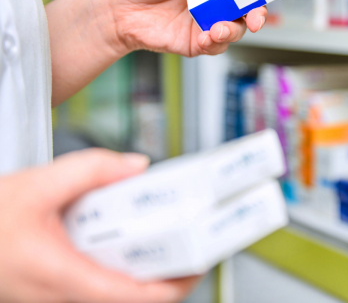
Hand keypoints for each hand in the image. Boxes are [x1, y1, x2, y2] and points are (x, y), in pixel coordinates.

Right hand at [0, 149, 199, 302]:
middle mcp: (63, 296)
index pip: (138, 296)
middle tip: (191, 245)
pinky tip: (126, 240)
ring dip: (146, 272)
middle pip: (134, 298)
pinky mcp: (55, 288)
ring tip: (166, 239)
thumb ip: (92, 170)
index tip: (199, 263)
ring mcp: (58, 296)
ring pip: (117, 294)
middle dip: (169, 274)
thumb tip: (136, 167)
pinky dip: (122, 267)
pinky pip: (99, 286)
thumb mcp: (38, 184)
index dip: (177, 283)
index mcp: (64, 277)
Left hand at [105, 0, 267, 56]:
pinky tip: (203, 36)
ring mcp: (206, 21)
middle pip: (249, 8)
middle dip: (257, 15)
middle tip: (254, 18)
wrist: (116, 7)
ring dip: (233, 31)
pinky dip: (214, 43)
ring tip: (217, 28)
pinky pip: (216, 47)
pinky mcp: (196, 42)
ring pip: (235, 30)